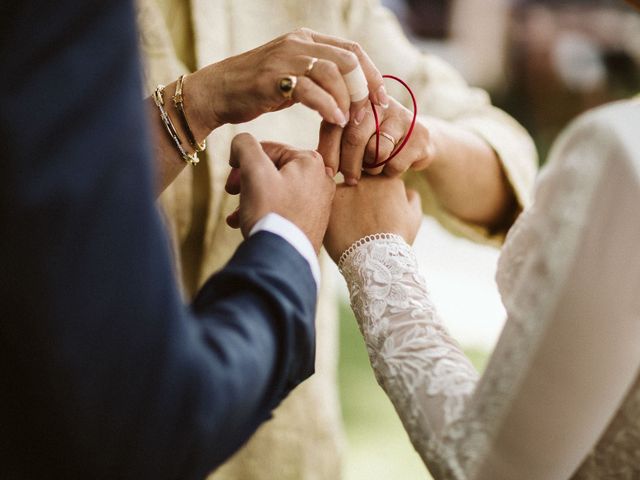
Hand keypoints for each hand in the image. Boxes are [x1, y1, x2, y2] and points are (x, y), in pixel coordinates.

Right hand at [189, 28, 388, 133]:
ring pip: (332, 72)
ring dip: (346, 99)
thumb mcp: (292, 77)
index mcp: (306, 40)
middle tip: (371, 112)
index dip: (372, 74)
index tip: (382, 99)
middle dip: (365, 87)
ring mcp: (285, 58)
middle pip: (347, 59)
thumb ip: (318, 79)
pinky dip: (327, 106)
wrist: (217, 93)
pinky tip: (335, 120)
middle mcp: (298, 43)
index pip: (352, 50)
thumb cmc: (256, 90)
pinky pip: (310, 90)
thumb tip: (350, 95)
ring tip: (350, 120)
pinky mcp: (273, 78)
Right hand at [225, 134, 335, 252]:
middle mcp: (321, 179)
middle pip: (273, 170)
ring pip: (276, 190)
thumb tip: (241, 142)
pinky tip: (246, 223)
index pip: (268, 149)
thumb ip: (245, 146)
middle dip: (247, 181)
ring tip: (237, 213)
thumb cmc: (271, 213)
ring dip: (251, 197)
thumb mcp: (253, 171)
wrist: (284, 260)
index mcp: (311, 161)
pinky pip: (284, 207)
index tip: (231, 180)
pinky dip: (264, 211)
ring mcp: (319, 201)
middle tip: (232, 193)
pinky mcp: (313, 221)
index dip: (243, 161)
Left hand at [318, 97, 434, 183]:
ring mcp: (400, 116)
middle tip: (349, 180)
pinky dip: (389, 172)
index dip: (329, 151)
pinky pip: (395, 163)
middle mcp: (377, 102)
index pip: (335, 125)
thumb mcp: (351, 135)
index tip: (327, 172)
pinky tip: (392, 167)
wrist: (418, 140)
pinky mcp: (419, 133)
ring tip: (374, 167)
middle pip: (355, 137)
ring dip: (372, 168)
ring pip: (377, 152)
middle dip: (349, 164)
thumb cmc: (374, 142)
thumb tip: (312, 161)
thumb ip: (333, 138)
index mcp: (354, 100)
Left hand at [324, 175, 421, 262]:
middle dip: (358, 197)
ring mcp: (348, 187)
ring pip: (342, 190)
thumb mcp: (414, 219)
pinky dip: (330, 213)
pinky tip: (337, 229)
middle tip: (360, 220)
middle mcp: (367, 178)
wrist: (375, 259)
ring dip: (343, 204)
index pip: (378, 178)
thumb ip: (412, 199)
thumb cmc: (397, 241)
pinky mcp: (330, 199)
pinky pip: (327, 201)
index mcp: (389, 179)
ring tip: (348, 226)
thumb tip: (407, 191)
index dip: (376, 196)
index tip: (375, 212)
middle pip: (359, 181)